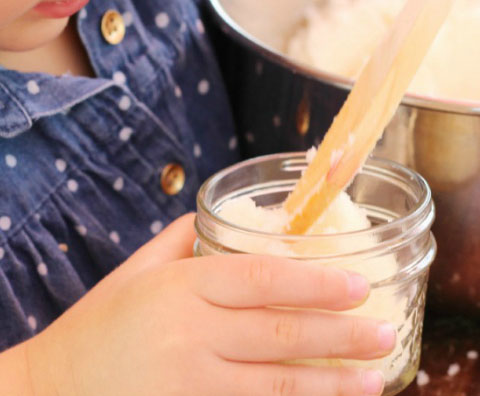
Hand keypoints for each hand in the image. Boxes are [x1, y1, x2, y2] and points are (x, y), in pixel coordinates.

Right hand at [26, 214, 394, 395]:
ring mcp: (190, 381)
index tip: (357, 286)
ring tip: (372, 378)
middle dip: (340, 334)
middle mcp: (190, 332)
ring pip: (276, 383)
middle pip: (280, 331)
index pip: (262, 279)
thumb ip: (182, 240)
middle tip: (383, 332)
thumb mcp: (137, 271)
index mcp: (180, 285)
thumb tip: (225, 219)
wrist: (52, 387)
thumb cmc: (99, 323)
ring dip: (330, 382)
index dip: (316, 283)